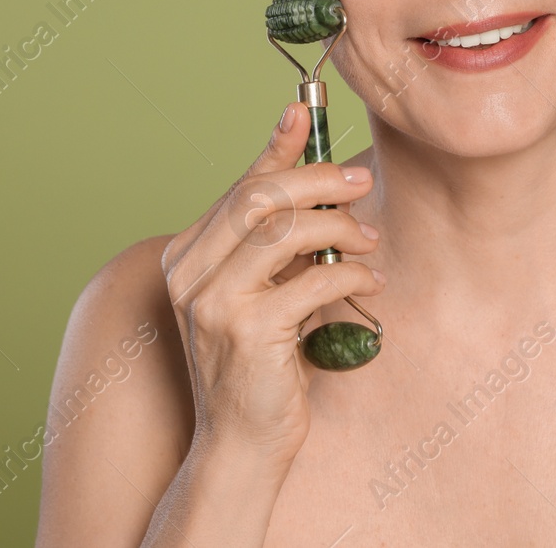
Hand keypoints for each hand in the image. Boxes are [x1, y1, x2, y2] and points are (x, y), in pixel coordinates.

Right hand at [159, 102, 382, 467]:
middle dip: (318, 180)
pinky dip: (350, 277)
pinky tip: (368, 286)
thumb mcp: (260, 289)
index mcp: (186, 256)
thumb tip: (304, 172)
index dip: (277, 147)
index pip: (239, 186)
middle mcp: (189, 274)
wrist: (240, 444)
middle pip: (259, 198)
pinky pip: (312, 281)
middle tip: (361, 181)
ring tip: (368, 243)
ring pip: (284, 231)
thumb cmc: (257, 364)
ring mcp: (213, 303)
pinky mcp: (247, 332)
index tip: (306, 112)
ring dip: (339, 229)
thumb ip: (275, 237)